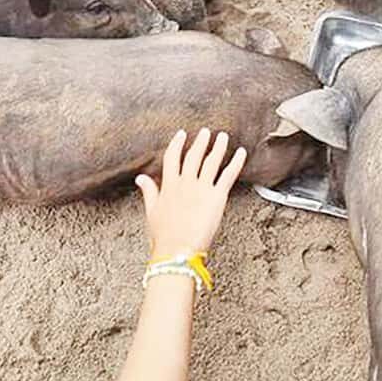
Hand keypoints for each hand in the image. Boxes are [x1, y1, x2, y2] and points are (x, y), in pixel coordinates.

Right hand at [135, 129, 245, 259]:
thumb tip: (141, 178)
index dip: (177, 144)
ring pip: (211, 161)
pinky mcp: (217, 197)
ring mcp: (202, 188)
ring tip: (223, 137)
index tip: (182, 134)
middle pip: (194, 156)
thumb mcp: (151, 211)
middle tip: (206, 131)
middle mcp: (185, 182)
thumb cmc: (164, 235)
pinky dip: (236, 162)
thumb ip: (149, 191)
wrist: (177, 248)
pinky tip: (241, 152)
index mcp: (169, 185)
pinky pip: (228, 175)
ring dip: (218, 147)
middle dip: (200, 141)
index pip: (172, 157)